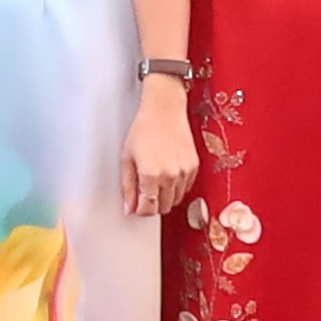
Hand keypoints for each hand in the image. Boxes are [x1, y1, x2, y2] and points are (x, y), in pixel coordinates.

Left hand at [123, 80, 196, 215]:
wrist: (164, 109)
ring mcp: (184, 172)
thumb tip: (129, 207)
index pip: (148, 209)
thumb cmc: (144, 128)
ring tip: (155, 181)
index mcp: (150, 175)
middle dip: (152, 205)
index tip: (137, 206)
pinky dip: (176, 187)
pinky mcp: (193, 167)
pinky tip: (167, 174)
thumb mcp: (127, 157)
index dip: (140, 210)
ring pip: (175, 200)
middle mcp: (170, 176)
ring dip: (165, 197)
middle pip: (163, 208)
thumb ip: (128, 186)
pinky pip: (185, 188)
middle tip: (144, 193)